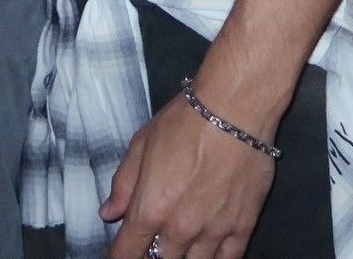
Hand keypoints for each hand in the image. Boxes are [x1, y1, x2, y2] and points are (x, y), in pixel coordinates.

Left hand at [101, 95, 275, 258]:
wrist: (233, 108)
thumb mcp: (142, 143)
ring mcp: (213, 232)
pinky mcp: (242, 227)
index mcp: (150, 208)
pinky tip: (207, 252)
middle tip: (150, 243)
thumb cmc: (185, 119)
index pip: (127, 252)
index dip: (119, 258)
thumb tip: (109, 212)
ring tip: (178, 246)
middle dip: (151, 255)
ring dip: (182, 257)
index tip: (118, 256)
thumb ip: (123, 183)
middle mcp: (180, 228)